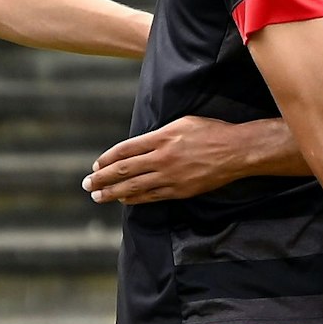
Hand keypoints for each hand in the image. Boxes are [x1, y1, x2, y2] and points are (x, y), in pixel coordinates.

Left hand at [84, 115, 245, 203]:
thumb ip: (158, 134)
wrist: (236, 151)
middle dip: (102, 178)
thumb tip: (139, 145)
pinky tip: (123, 200)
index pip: (125, 150)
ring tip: (97, 196)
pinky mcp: (180, 191)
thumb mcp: (182, 123)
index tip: (96, 166)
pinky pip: (151, 197)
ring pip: (134, 187)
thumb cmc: (210, 131)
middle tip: (86, 184)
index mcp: (161, 137)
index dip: (107, 159)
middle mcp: (162, 158)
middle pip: (124, 170)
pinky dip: (134, 199)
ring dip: (112, 192)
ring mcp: (170, 176)